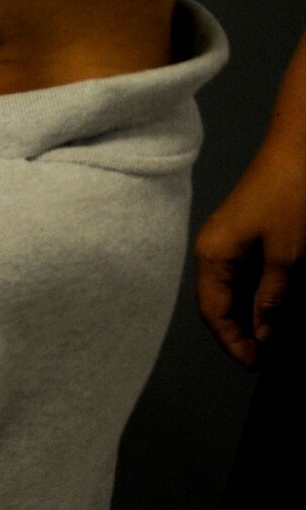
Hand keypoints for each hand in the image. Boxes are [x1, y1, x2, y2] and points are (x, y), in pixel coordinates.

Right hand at [194, 146, 305, 365]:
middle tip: (267, 356)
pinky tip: (280, 305)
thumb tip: (264, 331)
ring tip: (276, 336)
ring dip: (253, 315)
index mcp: (212, 254)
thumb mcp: (286, 254)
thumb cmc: (289, 190)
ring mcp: (232, 241)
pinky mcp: (250, 234)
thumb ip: (272, 296)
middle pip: (220, 303)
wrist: (301, 147)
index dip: (232, 341)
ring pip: (236, 291)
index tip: (256, 363)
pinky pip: (249, 274)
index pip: (213, 311)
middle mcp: (215, 249)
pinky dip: (262, 294)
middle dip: (241, 332)